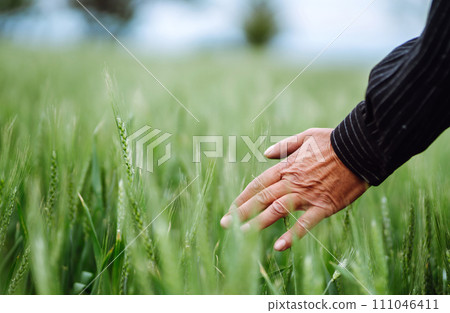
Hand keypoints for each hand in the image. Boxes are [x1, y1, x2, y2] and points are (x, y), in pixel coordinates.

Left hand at [220, 128, 368, 250]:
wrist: (359, 148)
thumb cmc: (333, 141)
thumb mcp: (306, 136)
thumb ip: (284, 145)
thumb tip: (266, 153)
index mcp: (287, 167)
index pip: (259, 184)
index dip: (243, 197)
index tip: (231, 207)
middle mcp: (292, 182)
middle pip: (262, 198)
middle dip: (242, 211)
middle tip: (225, 223)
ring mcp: (307, 194)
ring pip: (277, 210)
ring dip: (258, 222)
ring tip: (242, 233)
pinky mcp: (324, 206)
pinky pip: (306, 223)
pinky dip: (292, 235)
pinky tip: (280, 246)